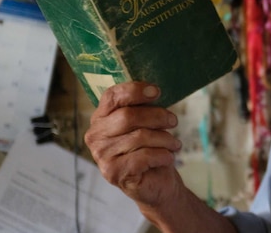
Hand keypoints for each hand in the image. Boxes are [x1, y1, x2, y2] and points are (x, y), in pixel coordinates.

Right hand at [85, 82, 183, 208]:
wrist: (156, 180)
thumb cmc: (151, 147)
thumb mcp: (147, 123)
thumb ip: (144, 107)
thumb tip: (154, 90)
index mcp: (101, 118)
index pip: (112, 96)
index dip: (135, 90)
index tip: (157, 91)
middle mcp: (96, 136)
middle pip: (128, 116)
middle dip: (157, 116)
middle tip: (173, 121)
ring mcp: (102, 155)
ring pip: (140, 137)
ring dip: (165, 139)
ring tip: (174, 144)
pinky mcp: (113, 172)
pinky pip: (144, 156)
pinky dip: (163, 155)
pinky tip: (167, 157)